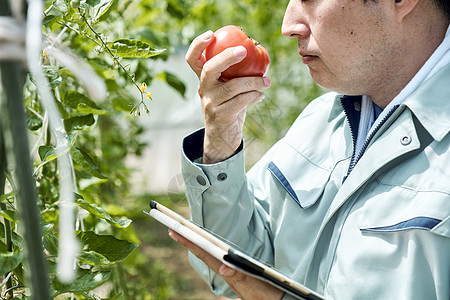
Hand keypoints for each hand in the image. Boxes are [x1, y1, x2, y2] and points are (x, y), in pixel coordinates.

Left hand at [168, 229, 283, 299]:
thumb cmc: (266, 294)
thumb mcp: (255, 285)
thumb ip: (240, 276)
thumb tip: (225, 266)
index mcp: (228, 271)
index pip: (204, 253)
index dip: (189, 242)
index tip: (174, 231)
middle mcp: (226, 269)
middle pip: (203, 252)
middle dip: (187, 238)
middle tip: (171, 227)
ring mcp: (230, 270)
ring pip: (209, 254)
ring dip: (195, 242)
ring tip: (181, 232)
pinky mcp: (237, 270)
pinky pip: (217, 256)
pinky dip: (207, 248)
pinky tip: (204, 244)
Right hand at [186, 31, 270, 163]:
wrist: (222, 138)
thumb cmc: (229, 108)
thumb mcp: (228, 90)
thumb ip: (236, 75)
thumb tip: (259, 55)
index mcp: (203, 79)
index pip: (193, 59)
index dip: (198, 44)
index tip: (211, 34)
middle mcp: (203, 89)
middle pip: (210, 68)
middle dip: (227, 56)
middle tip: (244, 50)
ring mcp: (210, 103)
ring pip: (232, 86)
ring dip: (253, 81)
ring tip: (266, 81)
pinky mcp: (220, 116)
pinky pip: (241, 101)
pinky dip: (254, 96)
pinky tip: (261, 96)